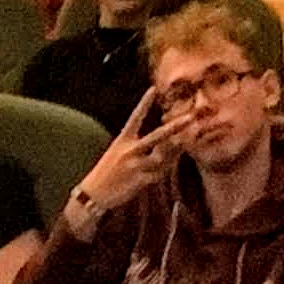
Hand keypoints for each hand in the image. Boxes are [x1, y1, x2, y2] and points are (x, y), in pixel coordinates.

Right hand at [71, 88, 177, 219]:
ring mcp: (135, 166)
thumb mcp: (118, 152)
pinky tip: (176, 160)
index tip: (153, 89)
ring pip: (163, 155)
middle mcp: (130, 151)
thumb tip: (160, 142)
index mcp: (122, 140)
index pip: (135, 117)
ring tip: (190, 139)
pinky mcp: (139, 181)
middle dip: (174, 127)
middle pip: (157, 136)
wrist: (93, 195)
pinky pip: (159, 173)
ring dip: (177, 149)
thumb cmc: (108, 171)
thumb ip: (138, 145)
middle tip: (190, 117)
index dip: (144, 103)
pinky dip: (168, 167)